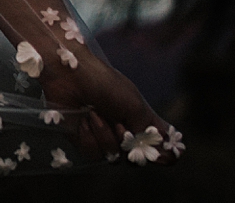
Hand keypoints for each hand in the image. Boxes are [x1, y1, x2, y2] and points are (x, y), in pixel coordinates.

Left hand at [39, 53, 180, 163]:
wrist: (70, 75)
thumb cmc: (105, 84)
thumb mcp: (135, 105)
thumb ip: (148, 131)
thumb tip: (156, 153)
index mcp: (141, 120)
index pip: (160, 146)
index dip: (164, 155)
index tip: (160, 155)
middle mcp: (125, 131)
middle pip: (135, 159)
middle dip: (126, 142)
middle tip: (119, 124)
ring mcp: (104, 137)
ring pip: (114, 158)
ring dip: (105, 135)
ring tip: (95, 113)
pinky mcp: (84, 140)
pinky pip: (93, 153)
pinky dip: (89, 136)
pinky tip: (84, 120)